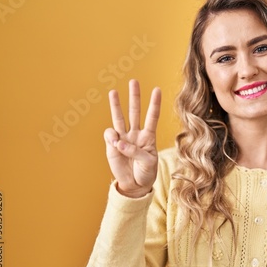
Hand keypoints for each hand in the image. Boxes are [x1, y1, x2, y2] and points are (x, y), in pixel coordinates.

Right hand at [103, 79, 161, 197]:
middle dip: (134, 97)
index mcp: (149, 137)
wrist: (135, 185)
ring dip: (116, 105)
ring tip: (113, 92)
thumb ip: (136, 151)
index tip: (157, 89)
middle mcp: (136, 134)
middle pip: (135, 112)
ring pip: (120, 118)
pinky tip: (114, 143)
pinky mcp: (112, 145)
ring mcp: (124, 138)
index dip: (154, 104)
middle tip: (134, 81)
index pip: (152, 117)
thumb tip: (119, 142)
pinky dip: (111, 137)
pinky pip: (110, 135)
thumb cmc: (146, 172)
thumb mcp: (148, 162)